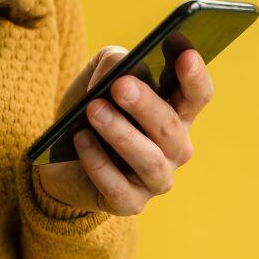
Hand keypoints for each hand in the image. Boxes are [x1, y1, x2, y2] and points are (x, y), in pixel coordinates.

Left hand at [37, 45, 213, 214]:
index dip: (195, 76)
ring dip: (122, 134)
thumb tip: (117, 71)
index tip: (185, 55)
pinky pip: (118, 187)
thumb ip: (113, 63)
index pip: (197, 95)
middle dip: (146, 105)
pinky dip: (98, 164)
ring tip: (94, 111)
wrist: (61, 158)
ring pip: (149, 160)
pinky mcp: (130, 203)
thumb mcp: (99, 76)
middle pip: (171, 127)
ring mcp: (155, 179)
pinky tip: (81, 141)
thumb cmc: (91, 111)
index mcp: (176, 113)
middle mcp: (175, 149)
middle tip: (120, 86)